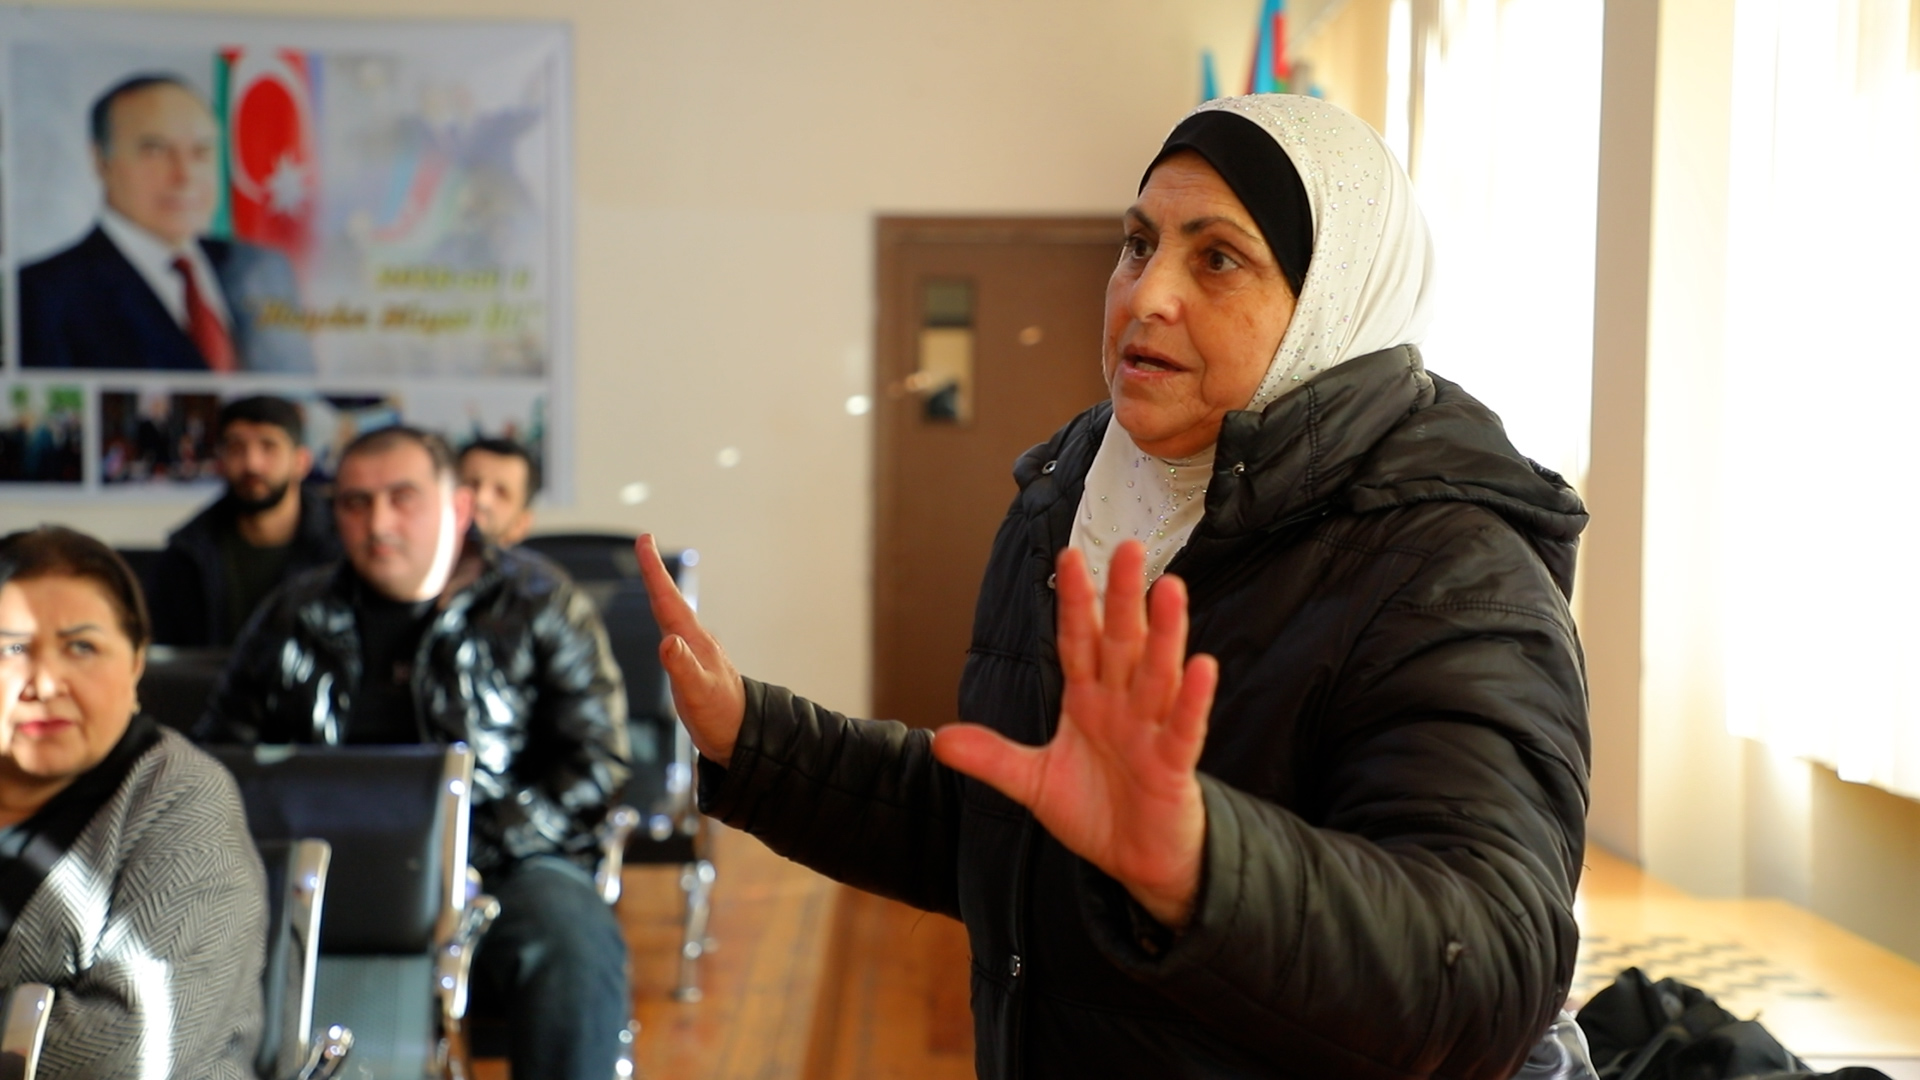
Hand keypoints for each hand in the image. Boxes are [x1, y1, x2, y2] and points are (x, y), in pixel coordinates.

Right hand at [636, 535, 744, 765]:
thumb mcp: (698, 693)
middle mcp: (696, 640)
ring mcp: (697, 651)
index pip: (668, 599)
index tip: (645, 541)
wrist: (743, 736)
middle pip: (670, 599)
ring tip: (652, 573)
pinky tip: (667, 621)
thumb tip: (667, 641)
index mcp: (694, 641)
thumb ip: (682, 667)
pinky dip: (667, 616)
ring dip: (661, 591)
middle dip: (655, 571)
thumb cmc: (721, 716)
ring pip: (674, 613)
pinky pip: (676, 630)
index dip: (654, 570)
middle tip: (644, 543)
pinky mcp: (696, 664)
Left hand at [933, 540, 1215, 929]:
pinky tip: (1200, 665)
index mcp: (1087, 701)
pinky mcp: (1174, 765)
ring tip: (1170, 589)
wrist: (1136, 863)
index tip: (1067, 557)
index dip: (1074, 602)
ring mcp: (1150, 731)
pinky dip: (1192, 699)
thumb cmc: (1096, 811)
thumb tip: (938, 741)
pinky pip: (1184, 728)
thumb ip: (992, 758)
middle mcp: (1121, 706)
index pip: (1078, 642)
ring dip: (1164, 634)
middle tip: (1129, 548)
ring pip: (1157, 674)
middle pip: (1121, 643)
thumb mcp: (1032, 784)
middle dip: (1122, 598)